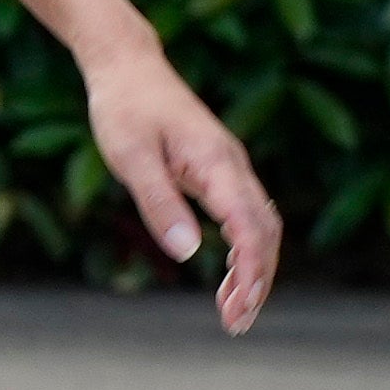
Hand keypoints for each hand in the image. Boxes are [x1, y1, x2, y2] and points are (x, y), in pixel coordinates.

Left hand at [78, 30, 280, 333]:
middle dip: (258, 279)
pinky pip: (245, 215)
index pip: (249, 225)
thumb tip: (187, 252)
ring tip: (234, 312)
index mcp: (215, 162)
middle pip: (265, 230)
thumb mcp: (130, 158)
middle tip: (237, 323)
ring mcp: (230, 167)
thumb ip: (159, 203)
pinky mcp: (218, 170)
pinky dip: (245, 250)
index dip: (251, 269)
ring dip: (254, 269)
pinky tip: (230, 277)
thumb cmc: (124, 108)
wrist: (127, 66)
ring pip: (260, 225)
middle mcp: (232, 164)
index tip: (242, 307)